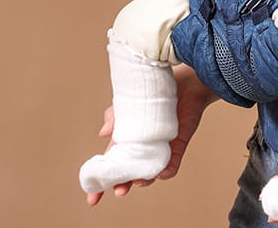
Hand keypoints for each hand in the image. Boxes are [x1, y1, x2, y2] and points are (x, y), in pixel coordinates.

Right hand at [85, 65, 217, 204]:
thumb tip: (103, 133)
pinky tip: (162, 172)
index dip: (100, 182)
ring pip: (150, 173)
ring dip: (144, 180)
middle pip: (128, 174)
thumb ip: (114, 116)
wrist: (185, 80)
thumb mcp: (130, 100)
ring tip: (139, 179)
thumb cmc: (156, 90)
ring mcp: (160, 148)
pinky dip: (167, 171)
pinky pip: (172, 164)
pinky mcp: (178, 145)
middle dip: (122, 185)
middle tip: (119, 191)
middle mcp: (143, 147)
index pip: (111, 163)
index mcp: (127, 138)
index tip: (92, 198)